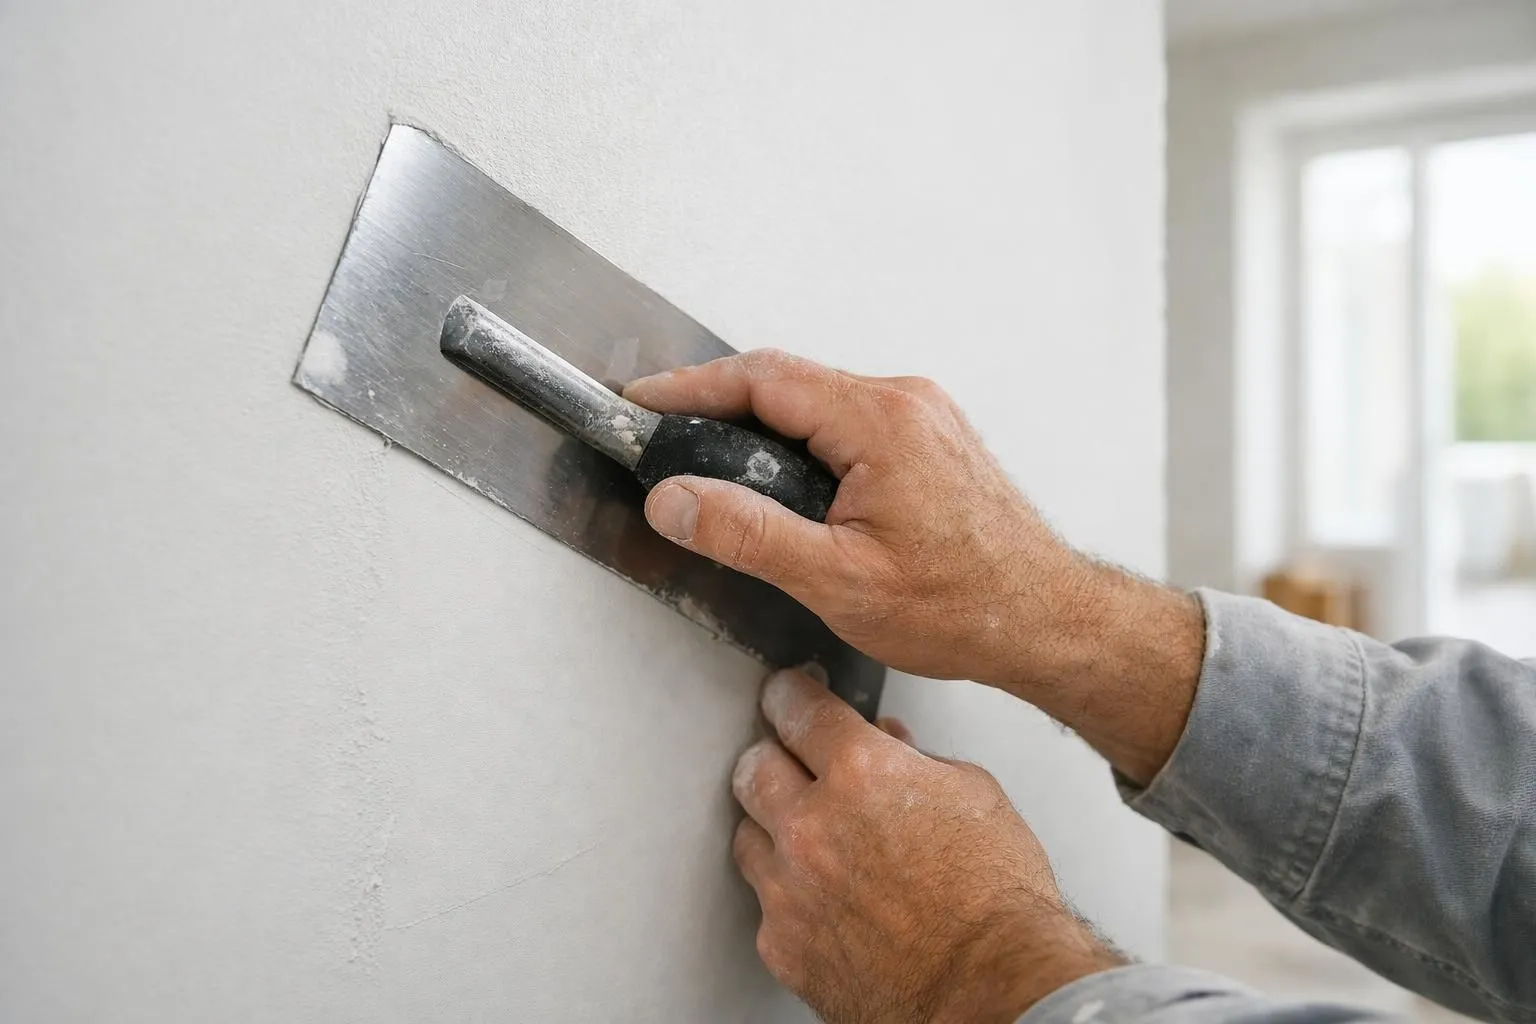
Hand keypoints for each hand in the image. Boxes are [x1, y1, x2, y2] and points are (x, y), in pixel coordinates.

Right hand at [626, 351, 1203, 784]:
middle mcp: (906, 403)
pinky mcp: (929, 438)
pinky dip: (799, 437)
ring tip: (708, 458)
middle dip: (715, 401)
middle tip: (662, 429)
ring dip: (758, 422)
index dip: (689, 387)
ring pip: (816, 399)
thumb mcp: (837, 581)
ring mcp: (922, 416)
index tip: (643, 401)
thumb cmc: (963, 607)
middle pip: (786, 380)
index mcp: (881, 422)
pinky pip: (846, 418)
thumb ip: (747, 533)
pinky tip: (779, 477)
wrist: (1046, 619)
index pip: (761, 379)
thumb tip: (674, 499)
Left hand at [732, 669, 1123, 1022]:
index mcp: (862, 773)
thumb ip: (918, 759)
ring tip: (811, 839)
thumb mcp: (974, 796)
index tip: (788, 695)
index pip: (797, 708)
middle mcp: (813, 826)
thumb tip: (891, 741)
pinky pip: (765, 903)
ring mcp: (790, 888)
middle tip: (790, 762)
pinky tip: (823, 897)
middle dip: (771, 755)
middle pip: (753, 766)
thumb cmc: (997, 902)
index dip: (789, 695)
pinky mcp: (782, 943)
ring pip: (747, 834)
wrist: (994, 991)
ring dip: (773, 828)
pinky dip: (789, 895)